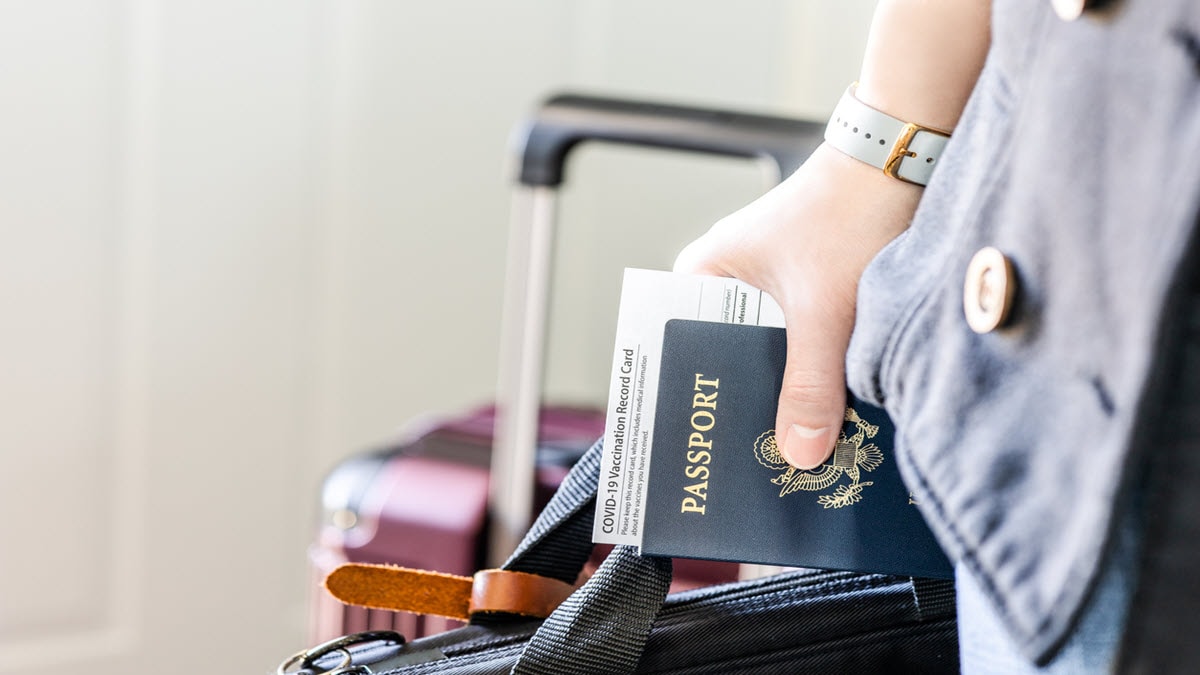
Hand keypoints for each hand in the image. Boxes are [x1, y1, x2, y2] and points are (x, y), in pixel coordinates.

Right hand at [673, 143, 921, 468]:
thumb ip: (810, 387)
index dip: (692, 405)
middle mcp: (723, 283)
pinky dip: (810, 375)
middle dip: (745, 411)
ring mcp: (764, 287)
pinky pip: (796, 348)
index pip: (678, 355)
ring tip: (794, 450)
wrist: (902, 162)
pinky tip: (827, 411)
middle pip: (724, 365)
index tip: (703, 454)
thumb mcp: (825, 312)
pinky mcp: (803, 292)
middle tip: (756, 466)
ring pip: (765, 359)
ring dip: (784, 395)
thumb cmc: (848, 215)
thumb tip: (798, 457)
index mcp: (700, 277)